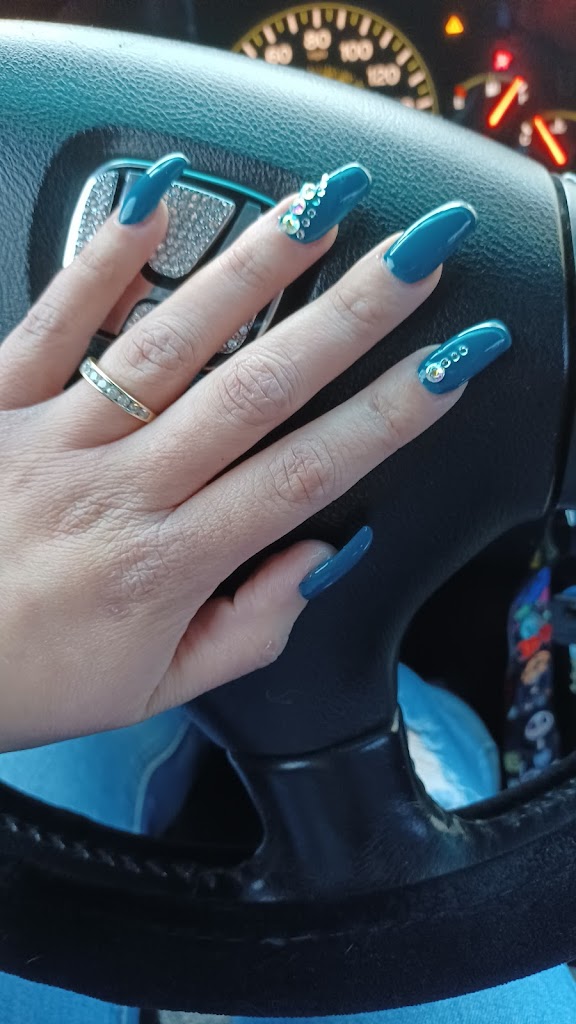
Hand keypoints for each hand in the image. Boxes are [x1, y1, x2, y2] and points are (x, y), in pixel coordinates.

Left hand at [0, 155, 509, 750]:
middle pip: (256, 390)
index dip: (387, 417)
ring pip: (169, 340)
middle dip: (347, 317)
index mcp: (168, 560)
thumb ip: (247, 630)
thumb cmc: (28, 675)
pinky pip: (53, 319)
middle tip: (414, 256)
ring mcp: (55, 434)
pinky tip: (151, 199)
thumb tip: (317, 562)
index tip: (447, 364)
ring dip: (251, 269)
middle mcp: (122, 486)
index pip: (305, 474)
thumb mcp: (153, 689)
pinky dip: (101, 259)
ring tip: (317, 209)